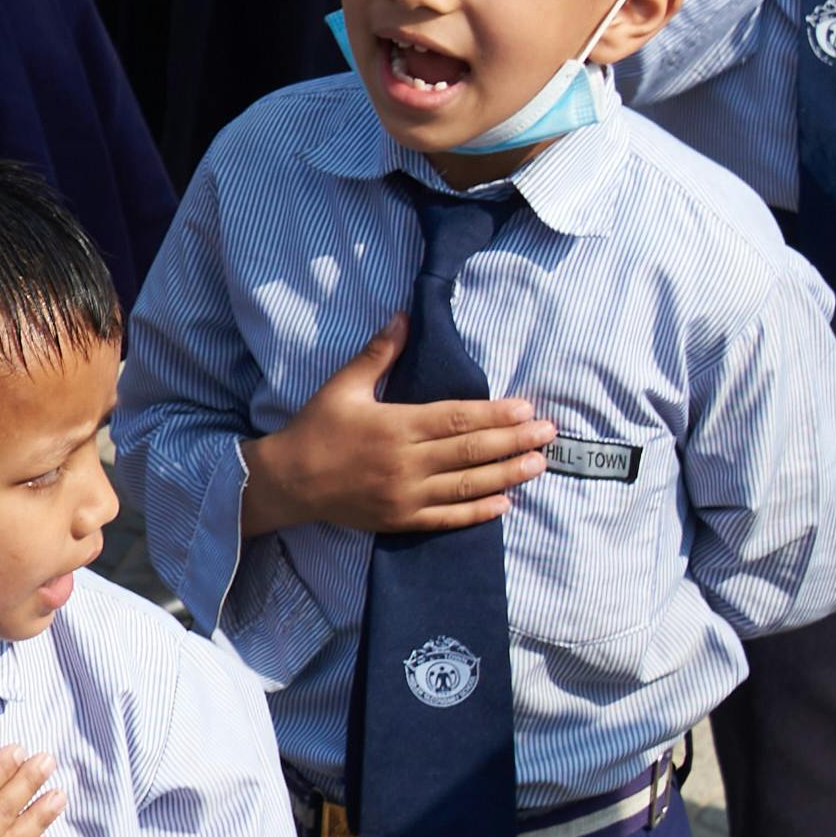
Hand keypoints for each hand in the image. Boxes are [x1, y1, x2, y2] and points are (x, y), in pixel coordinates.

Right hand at [236, 316, 547, 540]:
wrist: (287, 482)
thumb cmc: (315, 429)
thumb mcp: (342, 386)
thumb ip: (378, 354)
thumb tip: (405, 317)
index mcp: (394, 426)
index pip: (456, 419)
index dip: (495, 414)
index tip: (525, 407)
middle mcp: (405, 463)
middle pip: (471, 451)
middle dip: (514, 441)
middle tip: (548, 432)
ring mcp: (405, 495)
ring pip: (467, 485)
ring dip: (507, 474)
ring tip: (539, 464)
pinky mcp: (400, 519)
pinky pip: (448, 517)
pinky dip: (478, 512)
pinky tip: (505, 503)